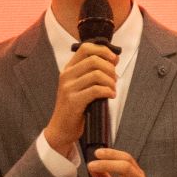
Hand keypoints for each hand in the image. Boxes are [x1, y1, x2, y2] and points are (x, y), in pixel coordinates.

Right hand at [46, 43, 117, 157]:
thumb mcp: (80, 85)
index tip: (114, 60)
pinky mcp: (73, 101)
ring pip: (97, 74)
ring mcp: (68, 88)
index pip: (86, 48)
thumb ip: (93, 72)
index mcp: (68, 68)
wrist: (61, 129)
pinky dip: (108, 91)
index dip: (103, 51)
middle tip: (115, 79)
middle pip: (94, 60)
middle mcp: (66, 75)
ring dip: (111, 82)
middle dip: (110, 68)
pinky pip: (96, 90)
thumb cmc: (75, 107)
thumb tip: (114, 59)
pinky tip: (110, 96)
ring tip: (113, 89)